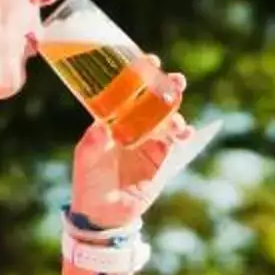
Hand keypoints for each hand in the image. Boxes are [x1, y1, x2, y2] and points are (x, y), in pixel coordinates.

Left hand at [67, 57, 190, 225]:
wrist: (101, 214)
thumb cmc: (88, 181)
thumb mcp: (86, 158)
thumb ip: (94, 141)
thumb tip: (102, 124)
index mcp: (115, 120)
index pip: (130, 91)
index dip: (142, 74)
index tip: (151, 61)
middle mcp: (135, 127)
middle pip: (155, 102)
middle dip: (168, 88)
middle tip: (177, 80)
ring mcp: (150, 144)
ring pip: (168, 121)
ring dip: (177, 114)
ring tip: (178, 119)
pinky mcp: (162, 162)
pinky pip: (176, 145)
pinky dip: (184, 136)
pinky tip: (187, 133)